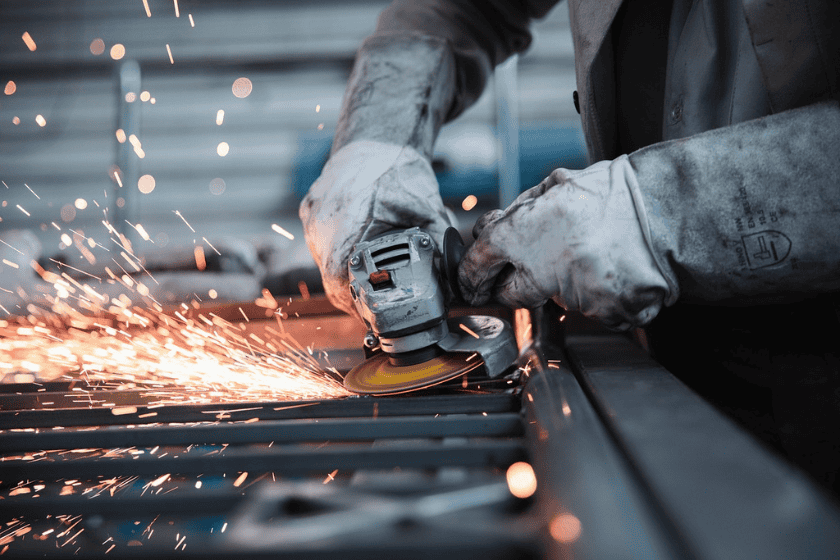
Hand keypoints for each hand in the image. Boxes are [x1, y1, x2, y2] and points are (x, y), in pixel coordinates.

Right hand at [299, 140, 452, 314]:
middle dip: (353, 295)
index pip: (339, 283)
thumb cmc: (399, 171)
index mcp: (345, 225)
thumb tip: (454, 282)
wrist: (377, 139)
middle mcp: (321, 223)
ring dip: (345, 276)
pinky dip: (338, 254)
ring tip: (368, 283)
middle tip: (375, 306)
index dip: (355, 304)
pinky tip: (357, 257)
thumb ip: (439, 247)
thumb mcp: (426, 211)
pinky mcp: (310, 211)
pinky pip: (321, 244)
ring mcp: (312, 217)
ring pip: (324, 262)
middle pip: (330, 278)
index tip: (371, 314)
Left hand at [458, 155, 674, 330]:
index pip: (479, 262)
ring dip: (567, 284)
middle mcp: (546, 267)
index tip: (471, 283)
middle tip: (541, 264)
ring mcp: (577, 295)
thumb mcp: (555, 187)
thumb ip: (517, 214)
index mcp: (526, 231)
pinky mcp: (606, 314)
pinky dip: (599, 296)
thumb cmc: (614, 194)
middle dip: (517, 283)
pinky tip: (613, 270)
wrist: (670, 208)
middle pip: (511, 294)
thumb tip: (489, 232)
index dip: (471, 275)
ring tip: (595, 254)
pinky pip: (592, 311)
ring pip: (557, 300)